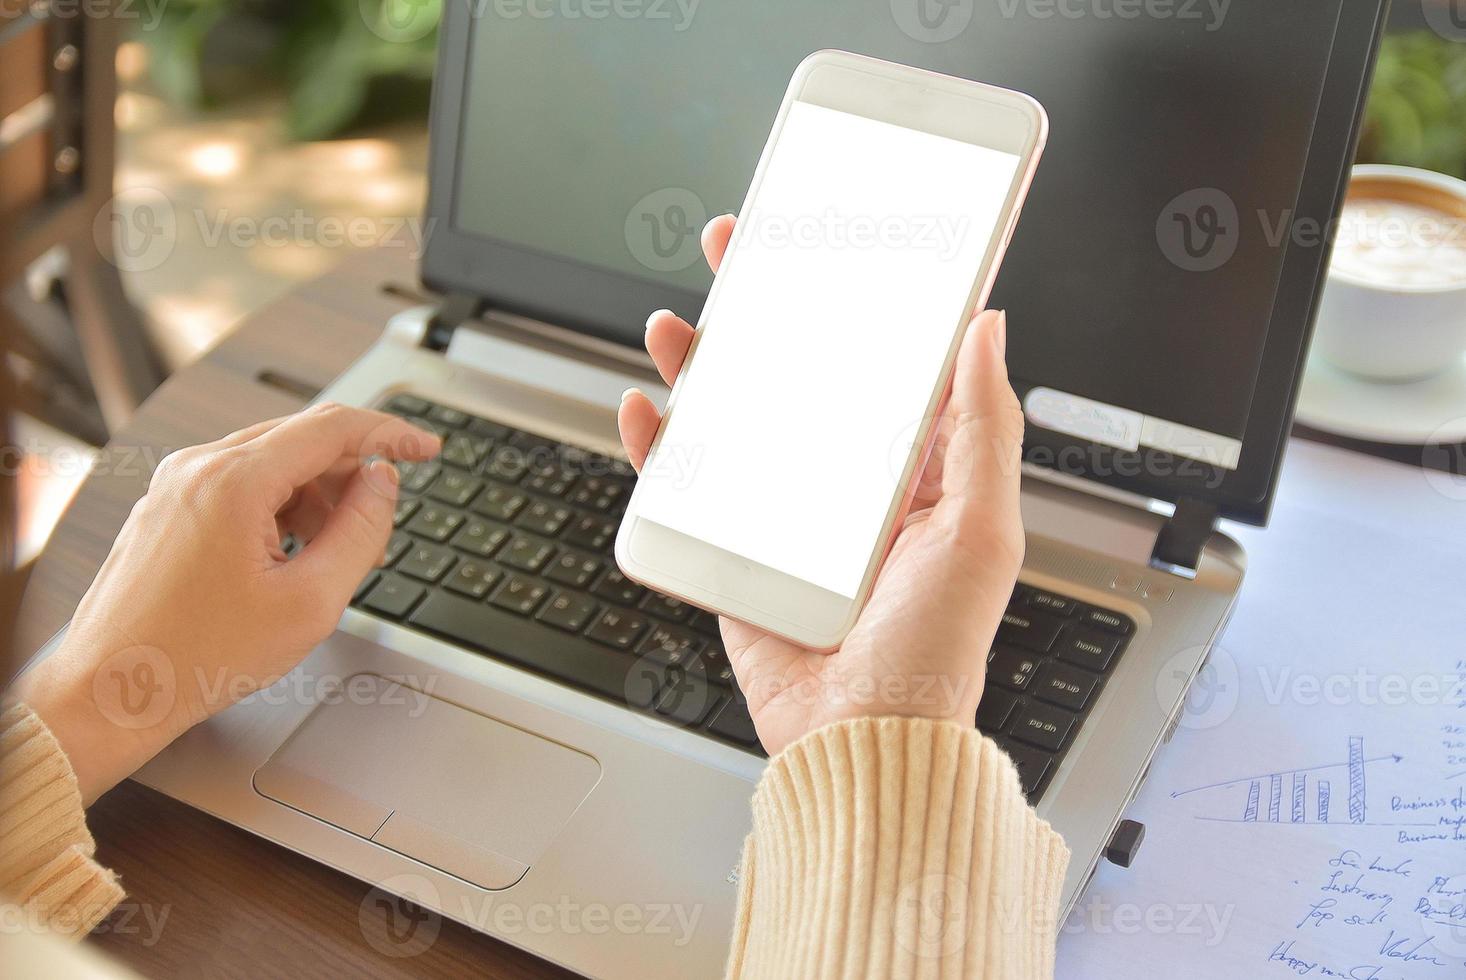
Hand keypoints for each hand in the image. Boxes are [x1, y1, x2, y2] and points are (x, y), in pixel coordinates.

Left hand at [15, 403, 440, 802]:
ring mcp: (176, 484)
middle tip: (377, 531)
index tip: (426, 448)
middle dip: (352, 478)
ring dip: (316, 498)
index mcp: (234, 481)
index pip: (334, 428)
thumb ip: (361, 530)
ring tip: (328, 560)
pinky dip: (279, 509)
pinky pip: (240, 485)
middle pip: (303, 442)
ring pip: (273, 463)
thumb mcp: (311, 601)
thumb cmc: (195, 657)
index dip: (391, 434)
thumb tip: (382, 482)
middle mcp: (198, 468)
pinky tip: (287, 559)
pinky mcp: (167, 506)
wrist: (110, 691)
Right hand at [619, 215, 1025, 755]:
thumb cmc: (934, 652)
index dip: (851, 300)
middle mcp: (844, 486)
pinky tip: (644, 411)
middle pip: (794, 376)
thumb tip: (988, 330)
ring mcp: (784, 519)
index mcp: (912, 470)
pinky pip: (685, 489)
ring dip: (699, 367)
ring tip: (674, 327)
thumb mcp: (982, 529)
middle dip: (762, 312)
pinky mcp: (734, 554)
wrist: (862, 742)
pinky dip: (657, 447)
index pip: (876, 364)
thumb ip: (985, 426)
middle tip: (735, 252)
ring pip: (732, 420)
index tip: (828, 243)